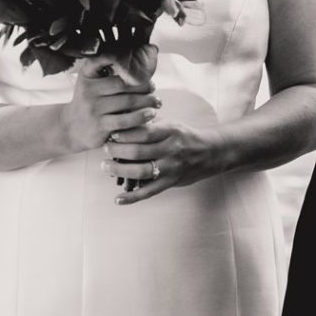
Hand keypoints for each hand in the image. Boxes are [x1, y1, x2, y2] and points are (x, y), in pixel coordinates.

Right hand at [63, 54, 158, 157]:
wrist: (71, 127)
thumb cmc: (89, 101)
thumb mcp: (90, 82)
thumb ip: (106, 70)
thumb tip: (143, 58)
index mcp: (87, 75)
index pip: (101, 60)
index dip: (116, 56)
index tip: (135, 58)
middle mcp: (88, 90)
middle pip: (123, 84)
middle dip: (142, 85)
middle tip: (153, 87)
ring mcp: (93, 109)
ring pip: (127, 102)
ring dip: (147, 101)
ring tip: (157, 101)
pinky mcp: (100, 126)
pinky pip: (125, 120)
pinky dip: (141, 116)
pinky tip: (151, 114)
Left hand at [105, 115, 227, 201]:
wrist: (210, 152)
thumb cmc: (184, 136)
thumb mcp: (170, 123)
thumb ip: (149, 122)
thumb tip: (122, 117)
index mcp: (170, 131)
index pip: (143, 131)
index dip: (124, 133)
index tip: (111, 133)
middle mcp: (171, 149)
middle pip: (138, 151)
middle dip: (117, 151)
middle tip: (105, 148)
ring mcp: (171, 168)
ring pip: (141, 172)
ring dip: (119, 170)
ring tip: (106, 166)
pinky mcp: (171, 183)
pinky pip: (149, 192)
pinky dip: (132, 198)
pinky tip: (117, 199)